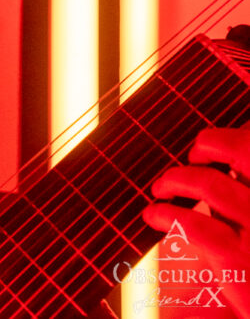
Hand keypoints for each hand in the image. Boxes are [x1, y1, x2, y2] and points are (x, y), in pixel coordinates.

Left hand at [143, 127, 249, 315]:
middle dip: (211, 143)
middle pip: (244, 148)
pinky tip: (153, 215)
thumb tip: (224, 163)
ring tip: (161, 187)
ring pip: (208, 182)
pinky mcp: (238, 260)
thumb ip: (248, 191)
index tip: (216, 143)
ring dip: (175, 178)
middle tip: (195, 154)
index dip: (238, 135)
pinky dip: (165, 213)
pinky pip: (193, 223)